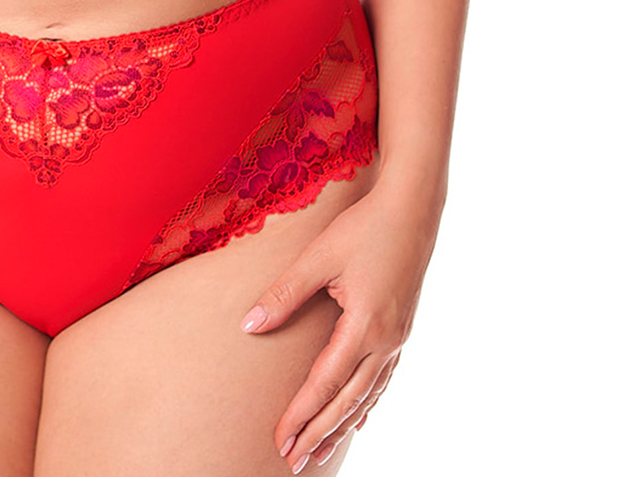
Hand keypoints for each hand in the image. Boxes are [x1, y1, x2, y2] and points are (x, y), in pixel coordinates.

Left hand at [238, 180, 440, 471]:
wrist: (412, 210)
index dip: (300, 415)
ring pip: (367, 396)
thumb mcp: (317, 259)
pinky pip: (381, 380)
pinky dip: (365, 404)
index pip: (325, 384)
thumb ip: (283, 295)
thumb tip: (249, 326)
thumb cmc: (362, 229)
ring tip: (319, 451)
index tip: (280, 441)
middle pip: (348, 402)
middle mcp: (386, 342)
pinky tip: (356, 417)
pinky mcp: (401, 330)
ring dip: (342, 426)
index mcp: (364, 327)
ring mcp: (398, 339)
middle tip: (294, 463)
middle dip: (320, 434)